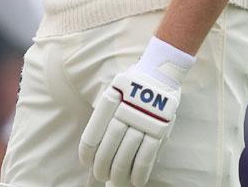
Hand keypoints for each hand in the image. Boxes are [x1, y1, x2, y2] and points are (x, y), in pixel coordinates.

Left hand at [79, 38, 194, 185]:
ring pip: (128, 153)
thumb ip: (104, 114)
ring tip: (115, 182)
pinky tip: (135, 181)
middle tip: (100, 176)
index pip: (93, 133)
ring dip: (119, 171)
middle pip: (110, 145)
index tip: (87, 162)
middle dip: (103, 165)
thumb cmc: (132, 84)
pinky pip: (148, 154)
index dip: (88, 152)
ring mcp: (144, 120)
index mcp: (110, 101)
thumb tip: (95, 144)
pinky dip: (140, 171)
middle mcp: (126, 111)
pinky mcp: (161, 128)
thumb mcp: (112, 90)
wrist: (160, 72)